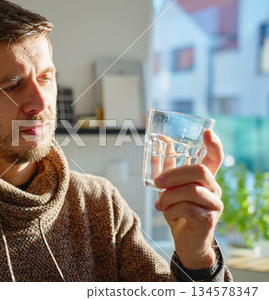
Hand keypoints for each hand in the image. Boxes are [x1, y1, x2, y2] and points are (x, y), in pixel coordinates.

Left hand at [154, 129, 223, 268]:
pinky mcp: (208, 220)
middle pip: (200, 170)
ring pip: (191, 190)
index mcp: (206, 179)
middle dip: (174, 174)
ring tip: (160, 204)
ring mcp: (214, 205)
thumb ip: (167, 168)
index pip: (216, 158)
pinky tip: (168, 213)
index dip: (214, 144)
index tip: (207, 132)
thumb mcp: (170, 188)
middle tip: (157, 182)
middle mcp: (214, 189)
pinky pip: (187, 207)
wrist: (185, 241)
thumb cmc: (179, 211)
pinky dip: (171, 208)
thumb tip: (161, 144)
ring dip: (169, 195)